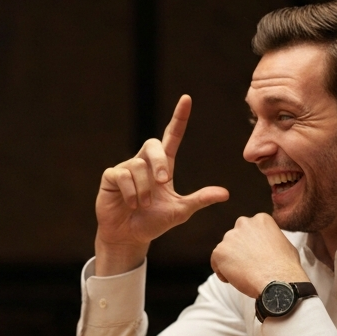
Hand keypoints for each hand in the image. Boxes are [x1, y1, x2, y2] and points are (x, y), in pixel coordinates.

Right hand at [94, 95, 228, 275]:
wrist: (129, 236)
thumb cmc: (154, 222)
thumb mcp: (180, 211)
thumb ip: (200, 200)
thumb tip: (226, 193)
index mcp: (163, 166)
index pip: (172, 136)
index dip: (179, 118)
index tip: (187, 99)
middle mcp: (144, 163)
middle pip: (152, 145)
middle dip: (158, 162)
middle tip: (163, 183)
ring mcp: (126, 168)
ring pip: (137, 166)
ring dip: (144, 190)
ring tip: (143, 205)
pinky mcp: (111, 177)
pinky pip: (122, 175)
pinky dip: (130, 192)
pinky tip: (131, 204)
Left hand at [210, 213, 308, 298]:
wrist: (277, 282)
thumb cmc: (285, 267)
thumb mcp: (285, 244)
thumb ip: (271, 238)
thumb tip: (268, 243)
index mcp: (260, 219)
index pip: (249, 230)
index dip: (252, 245)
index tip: (257, 256)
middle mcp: (243, 223)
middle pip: (235, 238)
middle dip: (240, 250)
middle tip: (249, 265)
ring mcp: (230, 237)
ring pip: (225, 250)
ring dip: (232, 261)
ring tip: (245, 274)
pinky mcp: (219, 251)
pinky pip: (216, 262)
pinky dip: (223, 272)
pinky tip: (236, 278)